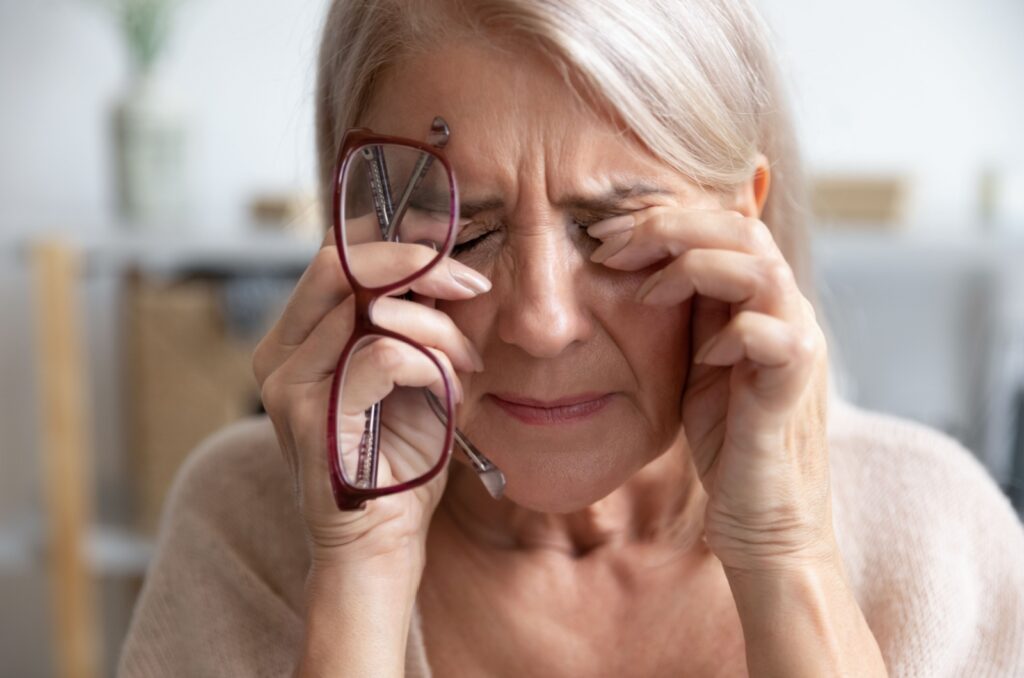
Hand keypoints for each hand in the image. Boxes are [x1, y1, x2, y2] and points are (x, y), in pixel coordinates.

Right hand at [252, 223, 489, 570]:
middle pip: (339, 264)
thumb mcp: (413, 375)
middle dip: (418, 264)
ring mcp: (287, 384)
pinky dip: (430, 364)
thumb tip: (446, 265)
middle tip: (470, 285)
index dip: (396, 242)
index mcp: (299, 339)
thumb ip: (414, 322)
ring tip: (466, 363)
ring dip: (437, 328)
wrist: (380, 545)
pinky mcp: (310, 416)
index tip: (452, 256)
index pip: (336, 257)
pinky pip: (383, 355)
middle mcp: (279, 354)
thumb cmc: (399, 460)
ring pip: (369, 308)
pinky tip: (448, 390)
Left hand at [588, 206, 832, 571]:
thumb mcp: (696, 361)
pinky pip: (771, 336)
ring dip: (693, 267)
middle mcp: (787, 311)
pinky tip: (701, 355)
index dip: (664, 218)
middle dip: (668, 227)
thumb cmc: (728, 439)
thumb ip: (687, 311)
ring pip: (760, 267)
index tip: (604, 234)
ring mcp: (797, 346)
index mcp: (762, 300)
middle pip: (742, 229)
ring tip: (644, 291)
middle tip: (610, 246)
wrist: (764, 517)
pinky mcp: (793, 388)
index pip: (724, 225)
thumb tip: (638, 263)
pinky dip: (730, 333)